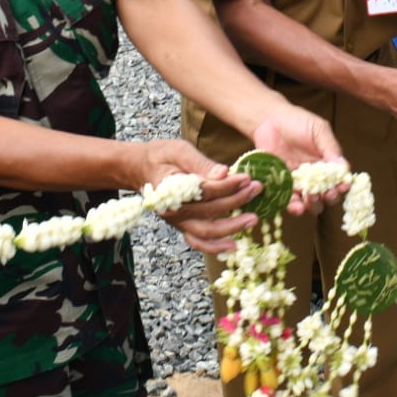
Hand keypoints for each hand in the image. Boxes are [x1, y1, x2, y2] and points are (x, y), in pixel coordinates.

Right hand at [131, 139, 259, 253]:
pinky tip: (234, 246)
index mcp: (172, 189)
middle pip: (211, 210)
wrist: (139, 169)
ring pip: (207, 231)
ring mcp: (178, 222)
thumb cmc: (160, 156)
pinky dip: (215, 247)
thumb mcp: (178, 150)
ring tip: (253, 219)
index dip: (228, 185)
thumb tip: (224, 172)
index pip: (206, 190)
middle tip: (257, 189)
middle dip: (237, 200)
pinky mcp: (182, 227)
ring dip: (232, 227)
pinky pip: (198, 242)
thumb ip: (200, 162)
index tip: (247, 177)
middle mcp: (174, 210)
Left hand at [250, 105, 347, 214]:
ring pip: (310, 203)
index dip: (343, 186)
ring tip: (311, 199)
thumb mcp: (319, 130)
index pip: (339, 180)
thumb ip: (331, 148)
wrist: (269, 119)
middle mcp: (315, 178)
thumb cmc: (297, 121)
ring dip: (313, 205)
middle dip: (329, 198)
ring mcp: (298, 183)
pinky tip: (297, 206)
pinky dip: (294, 206)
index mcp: (327, 164)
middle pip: (327, 196)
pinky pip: (289, 201)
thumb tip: (345, 168)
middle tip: (327, 193)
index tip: (343, 186)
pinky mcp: (281, 186)